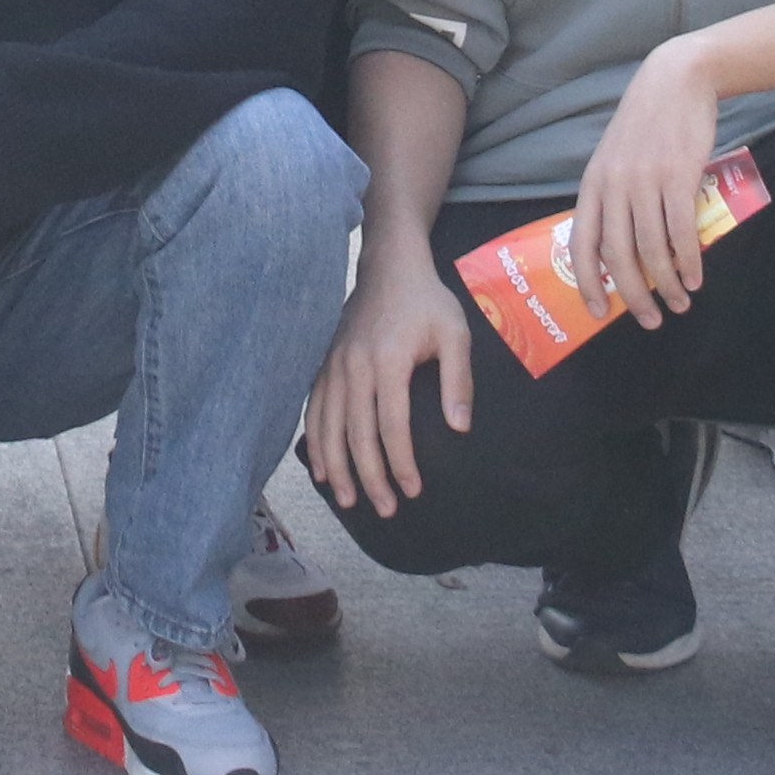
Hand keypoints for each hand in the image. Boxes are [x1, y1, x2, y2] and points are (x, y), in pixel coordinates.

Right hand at [305, 250, 473, 518]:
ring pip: (329, 426)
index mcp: (388, 361)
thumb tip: (460, 428)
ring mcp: (334, 365)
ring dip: (338, 467)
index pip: (392, 425)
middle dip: (370, 476)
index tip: (413, 490)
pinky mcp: (325, 364)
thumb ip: (458, 380)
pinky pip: (314, 410)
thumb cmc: (427, 301)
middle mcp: (355, 366)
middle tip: (385, 509)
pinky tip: (321, 468)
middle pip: (357, 434)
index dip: (401, 462)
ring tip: (349, 500)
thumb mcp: (455, 333)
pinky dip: (316, 442)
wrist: (388, 266)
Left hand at [567, 38, 738, 326]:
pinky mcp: (678, 177)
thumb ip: (615, 197)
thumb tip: (623, 247)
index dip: (588, 282)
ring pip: (652, 250)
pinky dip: (689, 261)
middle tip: (650, 320)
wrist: (677, 81)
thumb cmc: (647, 124)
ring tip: (680, 302)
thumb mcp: (616, 158)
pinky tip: (696, 277)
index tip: (599, 312)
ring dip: (668, 284)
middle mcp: (614, 186)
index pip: (581, 243)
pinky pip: (682, 232)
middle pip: (618, 255)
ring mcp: (645, 182)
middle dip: (634, 295)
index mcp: (593, 184)